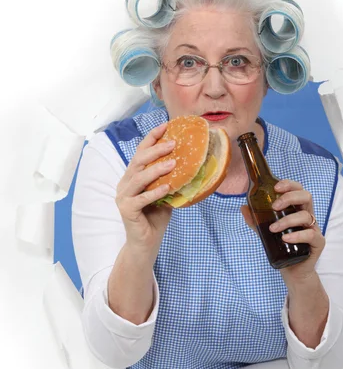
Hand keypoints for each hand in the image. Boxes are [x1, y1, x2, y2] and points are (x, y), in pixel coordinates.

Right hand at [115, 122, 175, 259]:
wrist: (145, 243)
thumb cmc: (156, 217)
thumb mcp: (166, 194)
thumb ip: (171, 179)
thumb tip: (191, 163)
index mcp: (132, 176)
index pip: (140, 152)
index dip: (151, 138)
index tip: (166, 125)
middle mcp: (125, 183)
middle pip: (138, 161)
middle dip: (155, 150)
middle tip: (173, 143)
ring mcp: (123, 196)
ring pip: (138, 178)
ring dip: (157, 169)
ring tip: (173, 163)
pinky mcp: (126, 209)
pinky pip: (141, 198)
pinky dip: (155, 192)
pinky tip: (168, 188)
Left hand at [241, 179, 324, 281]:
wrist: (293, 271)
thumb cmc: (282, 247)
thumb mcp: (266, 232)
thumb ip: (256, 221)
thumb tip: (243, 207)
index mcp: (297, 209)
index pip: (297, 190)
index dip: (289, 184)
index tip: (275, 188)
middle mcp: (307, 216)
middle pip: (306, 196)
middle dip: (289, 197)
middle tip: (274, 206)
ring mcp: (314, 229)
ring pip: (306, 216)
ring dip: (287, 220)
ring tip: (273, 229)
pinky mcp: (318, 243)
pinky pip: (311, 235)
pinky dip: (297, 235)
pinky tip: (285, 238)